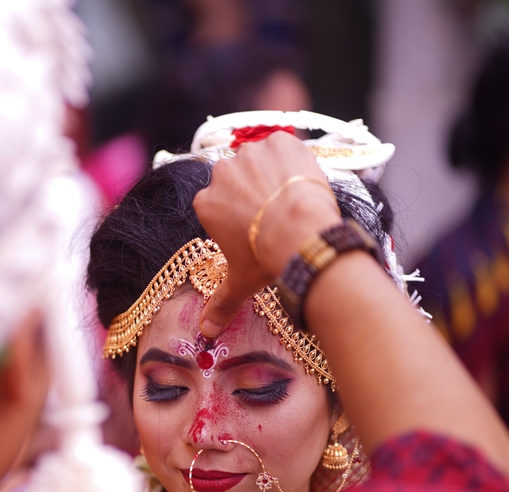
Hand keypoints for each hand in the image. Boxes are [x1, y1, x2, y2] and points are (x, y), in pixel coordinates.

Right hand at [192, 132, 338, 336]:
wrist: (300, 233)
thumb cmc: (266, 257)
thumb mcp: (240, 282)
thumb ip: (220, 304)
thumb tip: (205, 334)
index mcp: (206, 202)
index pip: (220, 202)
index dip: (240, 214)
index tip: (256, 226)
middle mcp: (221, 172)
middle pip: (239, 178)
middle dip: (255, 192)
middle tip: (277, 213)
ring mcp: (250, 153)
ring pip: (262, 159)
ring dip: (275, 173)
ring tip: (292, 197)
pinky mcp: (278, 140)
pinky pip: (285, 145)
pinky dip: (295, 158)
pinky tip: (303, 179)